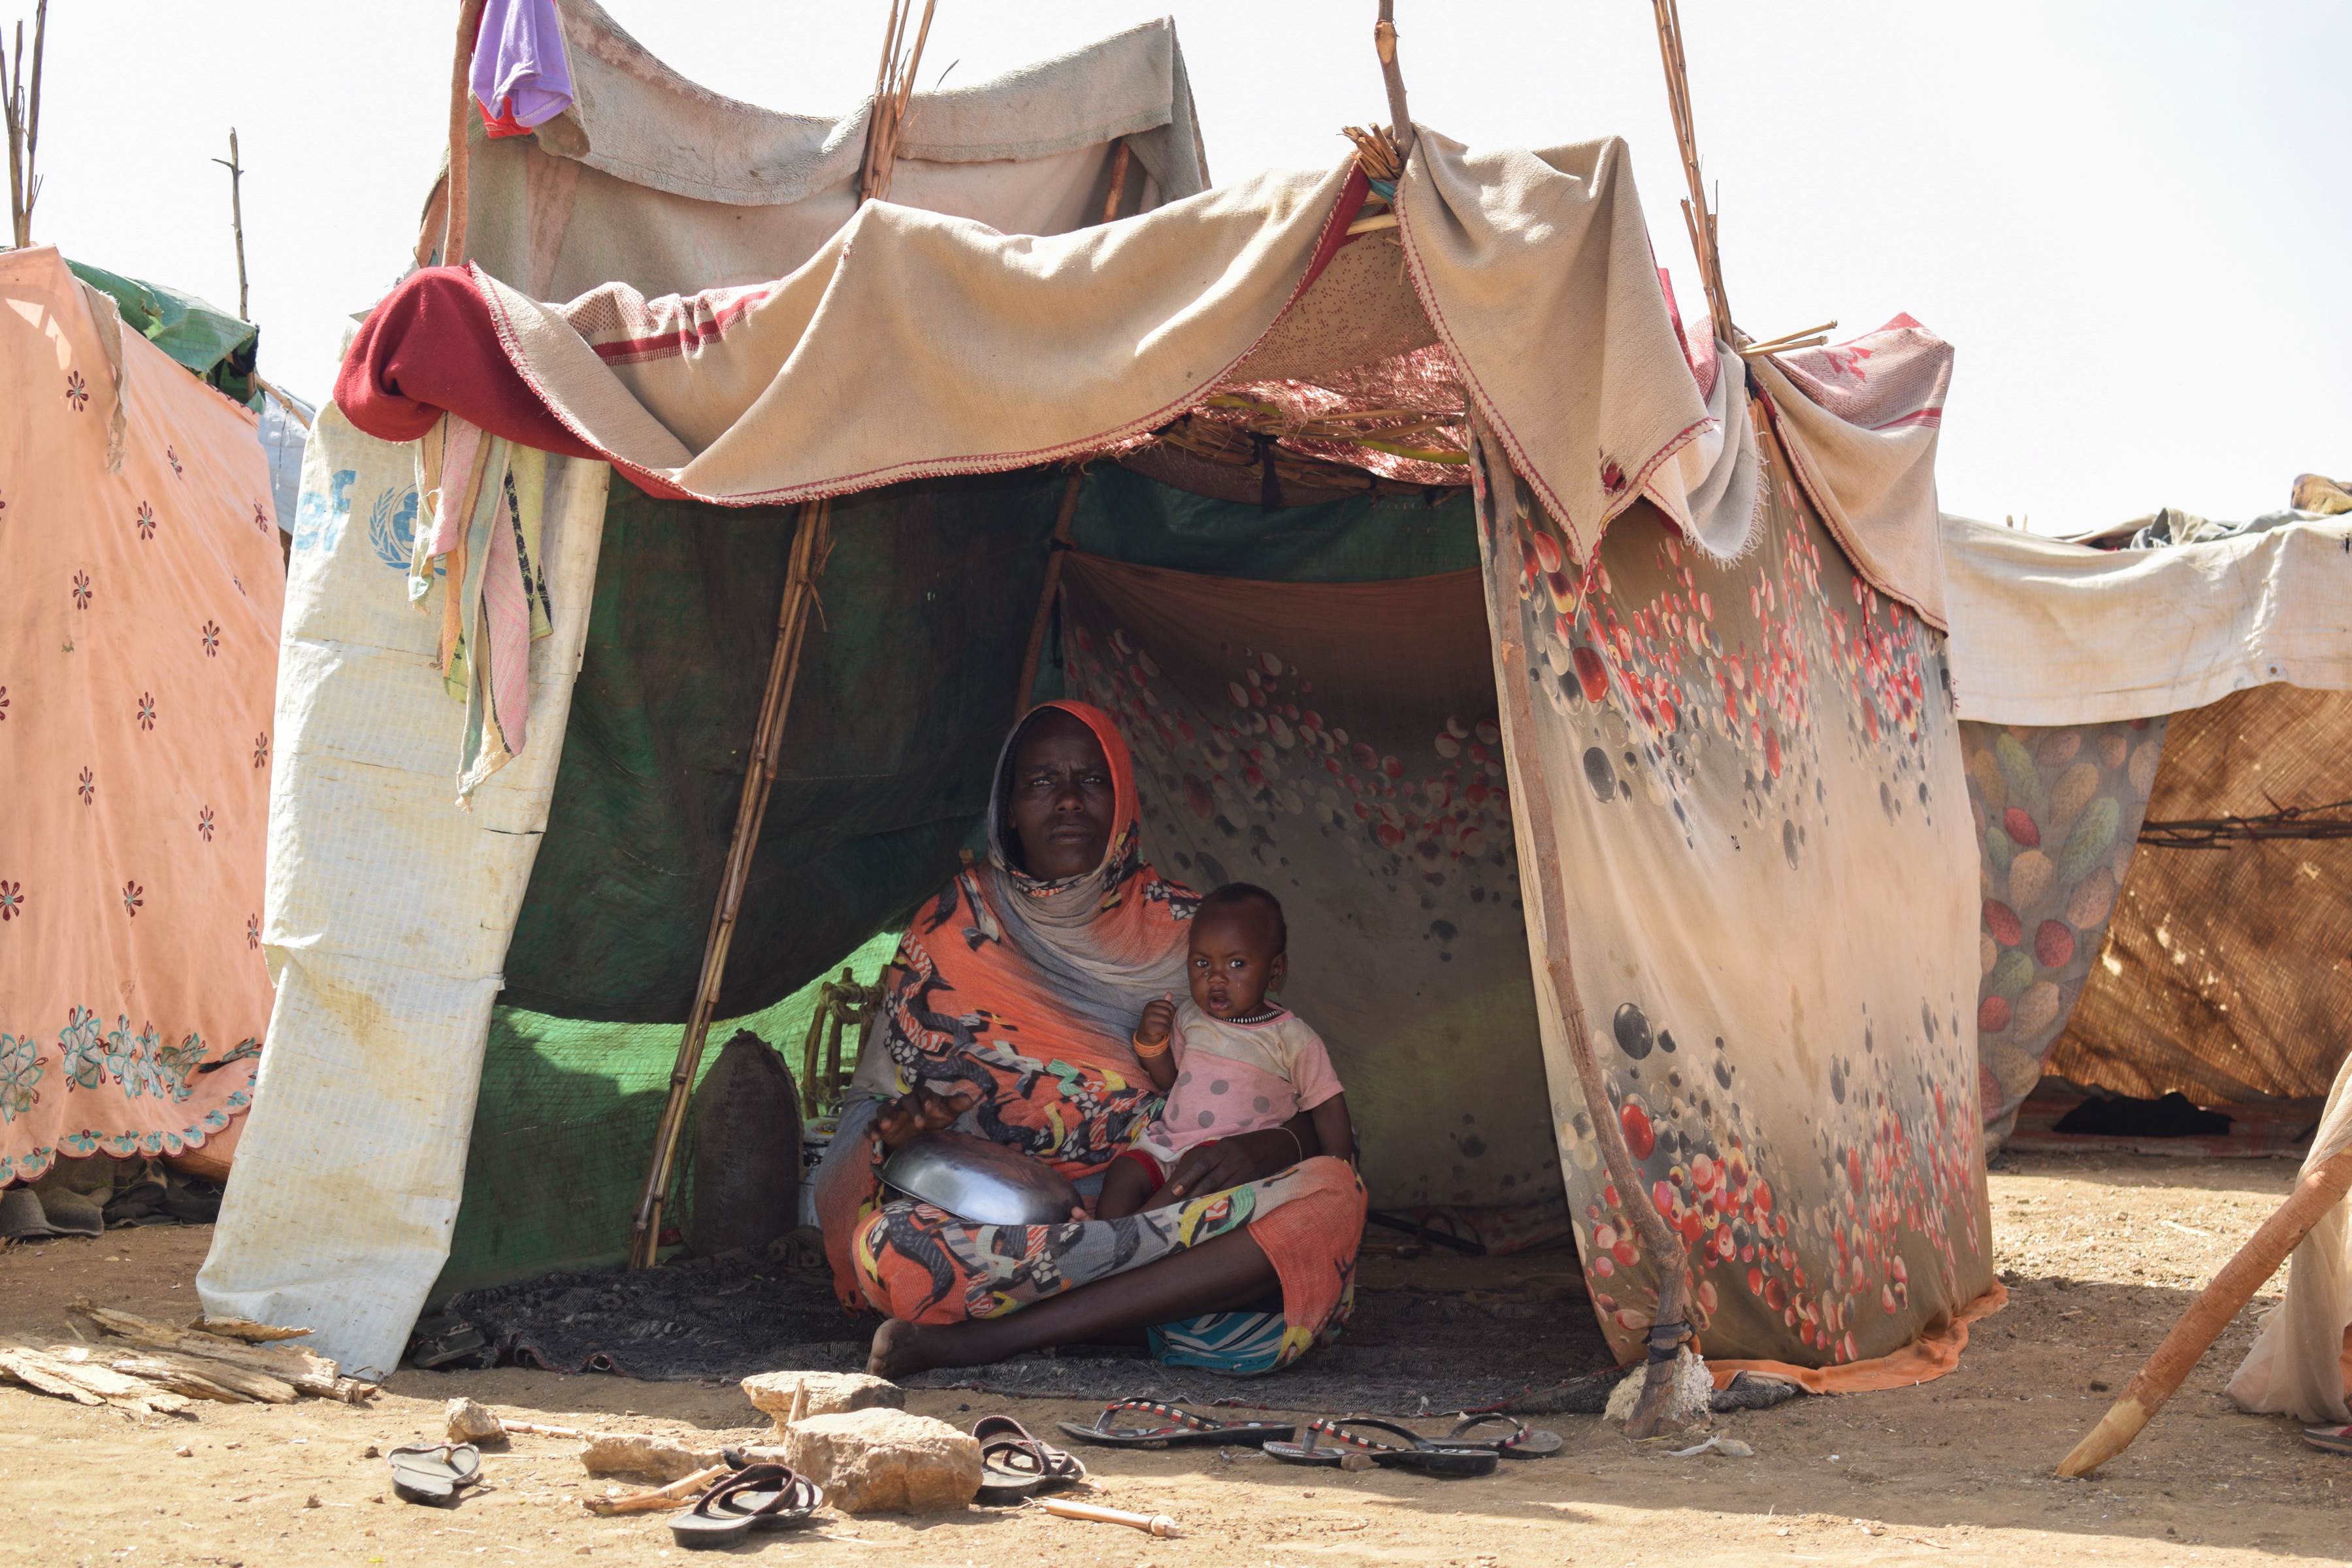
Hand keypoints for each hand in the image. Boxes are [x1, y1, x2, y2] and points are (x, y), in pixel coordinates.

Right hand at [873, 1085, 974, 1150]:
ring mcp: (891, 1116)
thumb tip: (970, 1099)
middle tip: (920, 1125)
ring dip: (885, 1116)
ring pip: (885, 1110)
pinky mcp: (881, 1129)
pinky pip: (871, 1125)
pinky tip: (875, 1137)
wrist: (916, 1138)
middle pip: (906, 1101)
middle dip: (912, 1111)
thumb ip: (956, 1105)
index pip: (923, 1093)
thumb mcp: (946, 1114)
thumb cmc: (933, 1121)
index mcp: (921, 1098)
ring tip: (887, 1126)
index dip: (926, 1098)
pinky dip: (871, 1130)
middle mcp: (905, 1104)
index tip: (931, 1107)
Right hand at [1137, 995, 1175, 1045]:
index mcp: (1151, 1004)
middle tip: (1163, 1023)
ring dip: (1167, 1026)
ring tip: (1161, 1027)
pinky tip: (1160, 1032)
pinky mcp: (1149, 1028)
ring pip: (1167, 1021)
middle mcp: (1148, 1010)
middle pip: (1168, 1012)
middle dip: (1169, 1019)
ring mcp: (1147, 1018)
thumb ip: (1164, 1003)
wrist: (1145, 1037)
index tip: (1167, 1016)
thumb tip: (1169, 993)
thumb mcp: (1159, 1011)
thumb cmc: (1154, 1023)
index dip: (1172, 1011)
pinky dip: (1165, 1031)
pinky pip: (1164, 1028)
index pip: (1168, 1004)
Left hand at [1163, 1127, 1295, 1199]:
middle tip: (1181, 1207)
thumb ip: (1217, 1157)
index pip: (1202, 1165)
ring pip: (1223, 1190)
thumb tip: (1196, 1174)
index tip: (1176, 1191)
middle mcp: (1234, 1158)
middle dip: (1194, 1194)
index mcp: (1225, 1147)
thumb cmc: (1252, 1144)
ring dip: (1208, 1202)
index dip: (1188, 1179)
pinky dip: (1226, 1202)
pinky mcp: (1256, 1180)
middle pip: (1210, 1180)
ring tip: (1196, 1212)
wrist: (1282, 1143)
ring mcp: (1246, 1170)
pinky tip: (1218, 1211)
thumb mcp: (1233, 1144)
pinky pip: (1238, 1193)